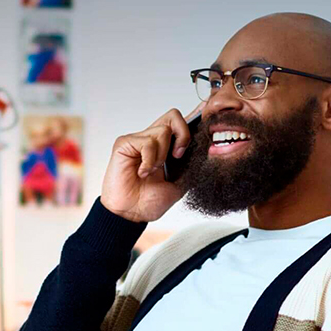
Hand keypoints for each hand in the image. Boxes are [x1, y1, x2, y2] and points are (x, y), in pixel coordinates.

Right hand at [100, 103, 204, 222]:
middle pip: (174, 116)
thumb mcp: (179, 184)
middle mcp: (152, 140)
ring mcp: (138, 140)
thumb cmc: (149, 201)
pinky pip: (147, 142)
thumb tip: (206, 150)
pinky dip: (149, 160)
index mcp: (166, 147)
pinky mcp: (125, 144)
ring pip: (162, 130)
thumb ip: (189, 166)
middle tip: (178, 156)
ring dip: (162, 155)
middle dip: (183, 135)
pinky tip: (142, 173)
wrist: (131, 214)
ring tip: (153, 171)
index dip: (194, 118)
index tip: (205, 119)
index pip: (181, 123)